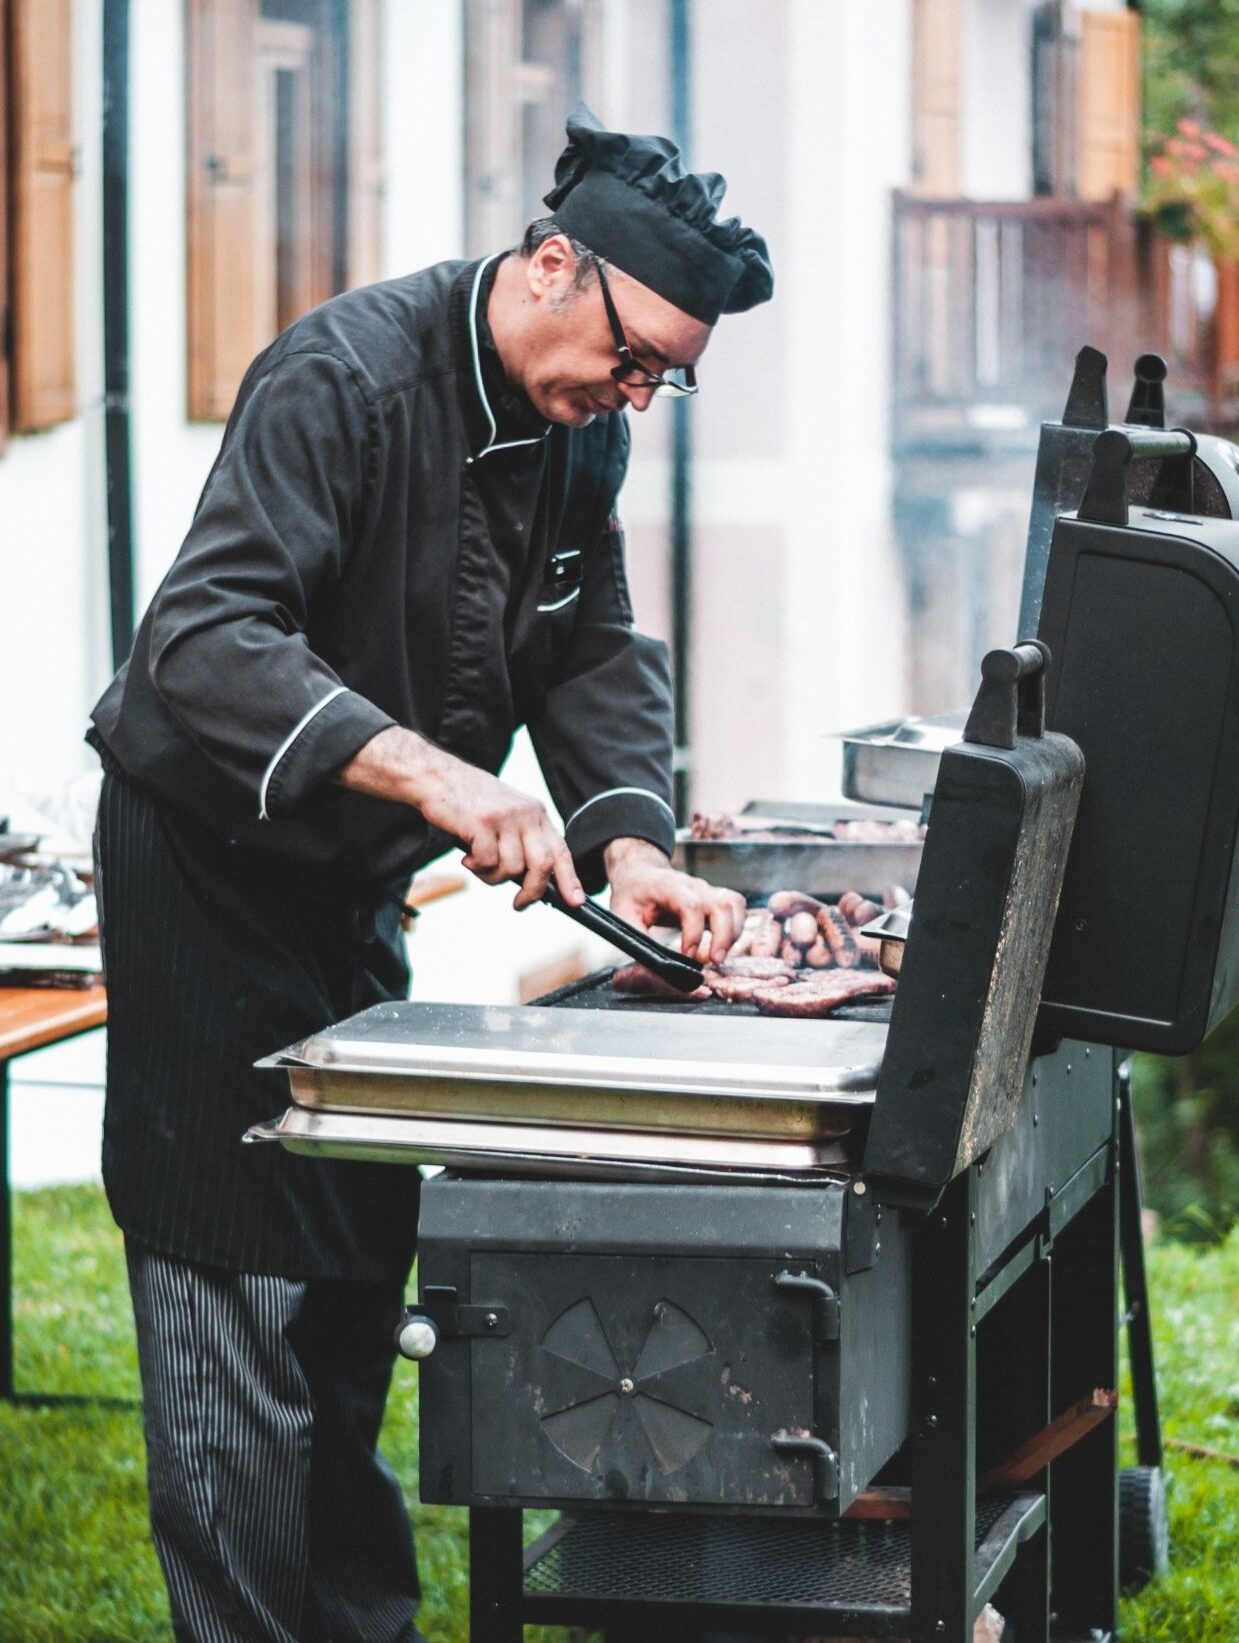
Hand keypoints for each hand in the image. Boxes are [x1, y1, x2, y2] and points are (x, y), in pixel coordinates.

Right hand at [338, 727, 583, 909]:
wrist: (436, 777)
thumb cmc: (469, 801)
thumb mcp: (507, 814)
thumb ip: (523, 840)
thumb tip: (533, 881)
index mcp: (536, 813)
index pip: (561, 850)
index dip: (570, 879)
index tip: (576, 901)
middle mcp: (525, 814)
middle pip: (543, 865)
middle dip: (533, 892)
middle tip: (519, 904)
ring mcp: (504, 818)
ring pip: (512, 868)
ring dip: (493, 877)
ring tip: (478, 864)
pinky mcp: (481, 823)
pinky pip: (487, 862)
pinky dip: (477, 868)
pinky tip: (467, 857)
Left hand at [605, 838, 745, 962]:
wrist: (640, 874)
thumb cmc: (632, 894)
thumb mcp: (623, 915)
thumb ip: (637, 938)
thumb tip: (654, 963)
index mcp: (668, 887)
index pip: (691, 905)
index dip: (694, 931)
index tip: (687, 954)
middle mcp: (693, 886)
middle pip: (720, 904)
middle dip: (723, 936)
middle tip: (714, 961)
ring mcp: (707, 890)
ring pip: (734, 905)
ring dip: (733, 933)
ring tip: (719, 956)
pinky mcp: (715, 897)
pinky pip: (737, 908)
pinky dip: (736, 928)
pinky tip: (723, 945)